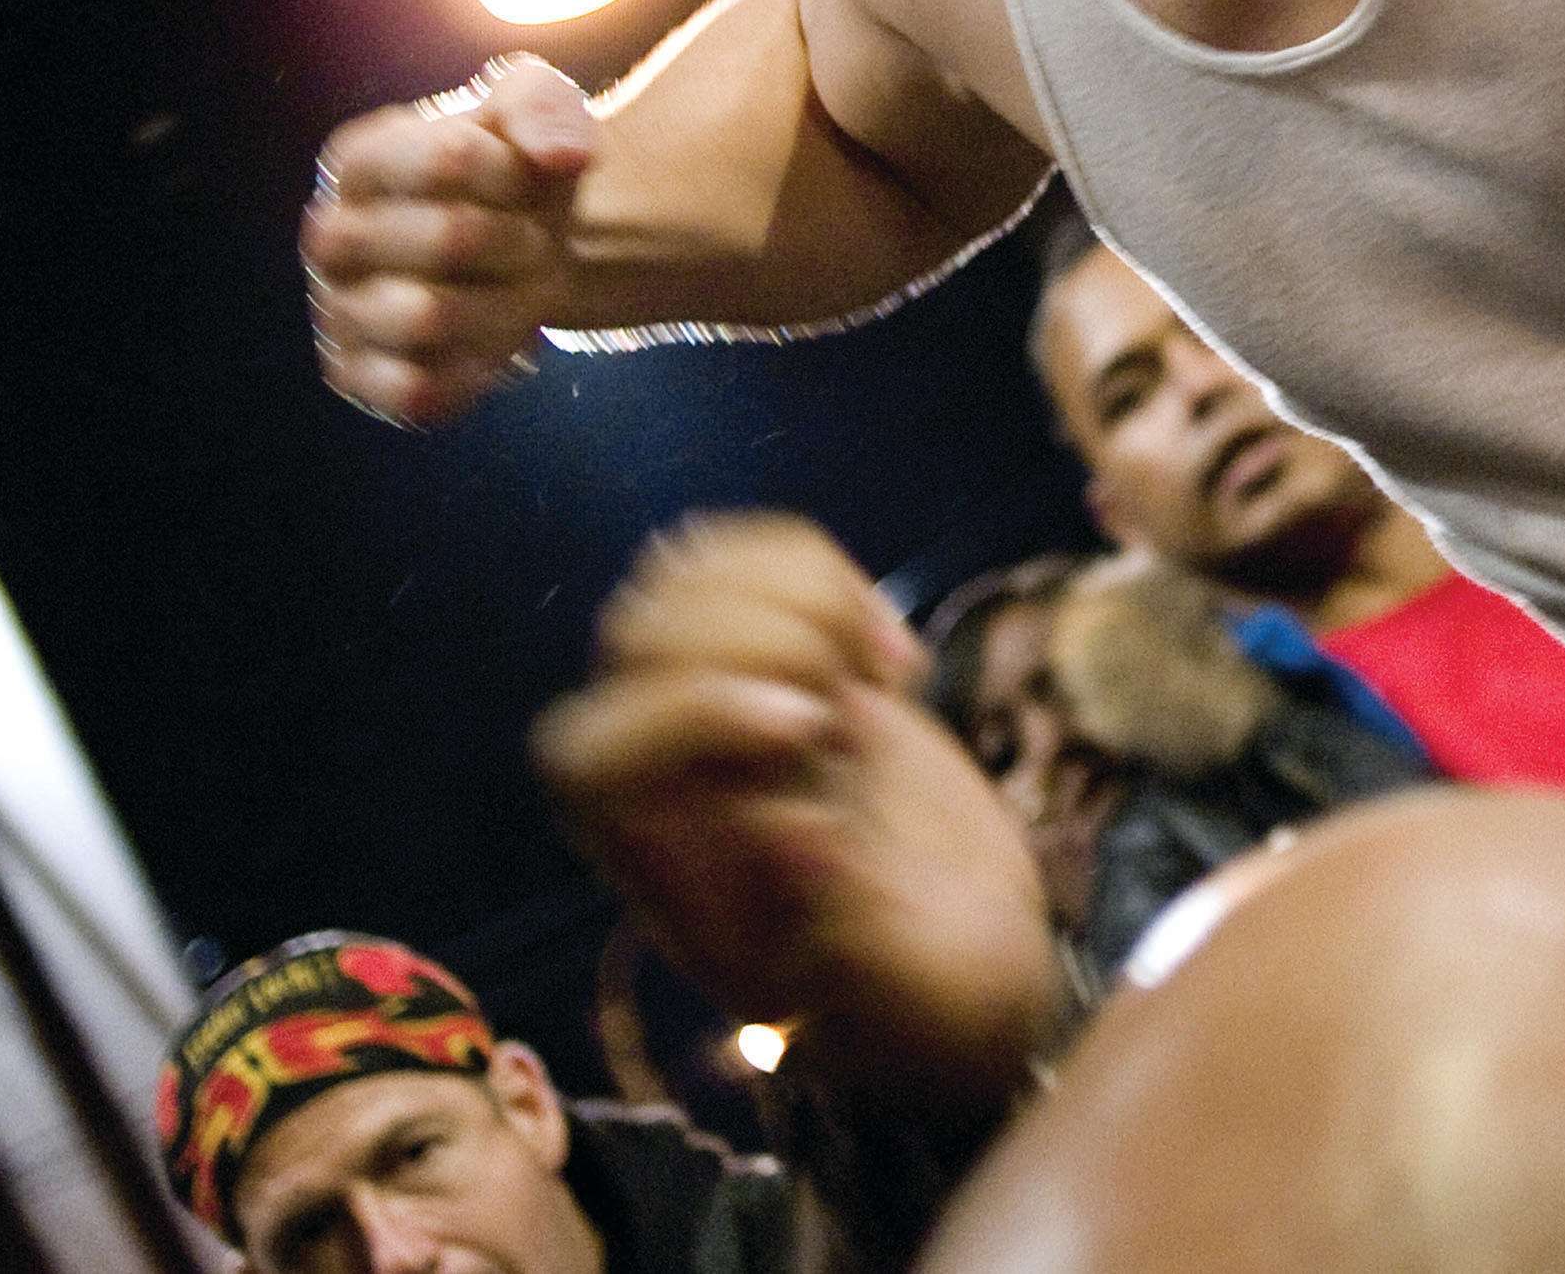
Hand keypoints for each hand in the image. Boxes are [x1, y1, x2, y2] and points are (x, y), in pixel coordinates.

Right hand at [303, 56, 597, 424]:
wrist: (523, 244)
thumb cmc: (516, 169)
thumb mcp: (535, 106)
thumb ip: (544, 106)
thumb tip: (563, 156)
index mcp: (359, 159)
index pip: (451, 157)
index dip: (518, 174)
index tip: (528, 179)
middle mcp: (330, 235)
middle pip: (450, 238)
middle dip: (521, 240)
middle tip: (532, 241)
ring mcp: (336, 310)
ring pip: (430, 318)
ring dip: (504, 306)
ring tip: (512, 289)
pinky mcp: (355, 376)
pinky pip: (416, 392)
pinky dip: (473, 372)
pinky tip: (489, 344)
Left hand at [536, 513, 1063, 1101]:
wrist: (970, 960)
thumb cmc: (929, 1002)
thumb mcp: (904, 998)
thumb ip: (843, 935)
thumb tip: (784, 826)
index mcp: (660, 872)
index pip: (595, 752)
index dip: (684, 712)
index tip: (809, 728)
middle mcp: (665, 782)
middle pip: (638, 638)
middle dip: (762, 639)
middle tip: (858, 705)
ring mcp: (718, 709)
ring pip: (686, 577)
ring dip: (799, 592)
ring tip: (875, 671)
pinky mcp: (781, 663)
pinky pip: (753, 561)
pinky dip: (825, 572)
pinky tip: (885, 651)